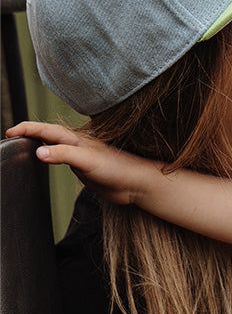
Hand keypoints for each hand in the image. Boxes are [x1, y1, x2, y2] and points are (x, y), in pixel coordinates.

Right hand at [6, 121, 151, 204]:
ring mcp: (79, 157)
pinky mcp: (84, 169)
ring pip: (52, 147)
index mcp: (75, 139)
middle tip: (10, 137)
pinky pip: (60, 160)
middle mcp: (75, 145)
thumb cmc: (118, 168)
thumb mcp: (87, 160)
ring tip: (22, 147)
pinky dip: (48, 158)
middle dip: (28, 133)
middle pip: (46, 135)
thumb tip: (38, 152)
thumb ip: (63, 155)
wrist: (137, 184)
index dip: (26, 129)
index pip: (45, 130)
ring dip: (37, 144)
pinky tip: (46, 162)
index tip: (9, 133)